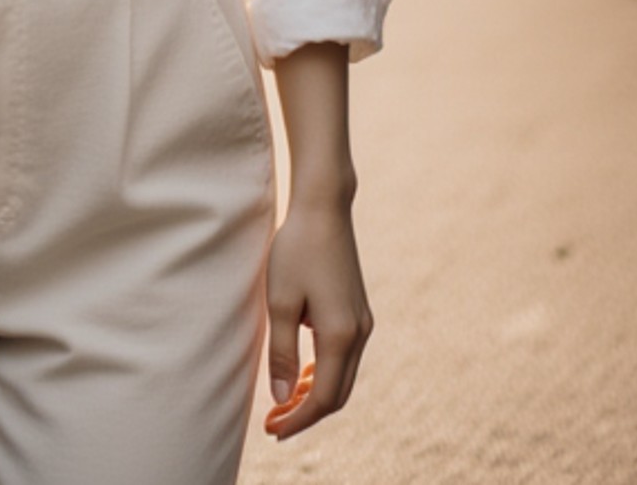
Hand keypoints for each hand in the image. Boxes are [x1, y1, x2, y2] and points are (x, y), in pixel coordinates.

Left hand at [261, 188, 373, 440]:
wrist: (324, 207)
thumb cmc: (297, 250)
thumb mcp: (280, 302)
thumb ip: (282, 354)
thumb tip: (283, 398)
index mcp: (341, 335)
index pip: (324, 398)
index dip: (298, 420)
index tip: (273, 430)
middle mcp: (359, 332)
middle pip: (338, 394)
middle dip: (307, 413)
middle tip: (274, 423)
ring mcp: (363, 321)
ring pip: (343, 376)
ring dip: (315, 394)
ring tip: (284, 403)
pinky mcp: (359, 310)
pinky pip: (345, 357)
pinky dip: (324, 373)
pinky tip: (302, 374)